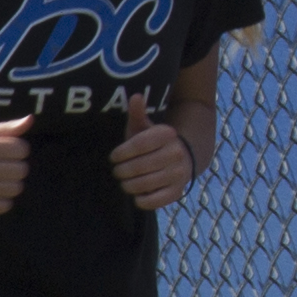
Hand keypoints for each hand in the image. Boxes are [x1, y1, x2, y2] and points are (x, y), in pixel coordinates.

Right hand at [0, 115, 36, 216]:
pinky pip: (5, 205)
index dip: (16, 151)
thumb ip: (6, 128)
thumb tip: (30, 119)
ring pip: (16, 188)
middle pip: (22, 170)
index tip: (5, 154)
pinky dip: (0, 201)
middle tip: (0, 168)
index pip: (22, 149)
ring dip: (9, 185)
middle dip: (14, 168)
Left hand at [110, 88, 198, 212]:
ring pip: (144, 184)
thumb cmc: (152, 142)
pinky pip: (154, 201)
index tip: (113, 157)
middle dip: (122, 171)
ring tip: (125, 182)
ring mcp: (179, 173)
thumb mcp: (144, 127)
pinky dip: (141, 199)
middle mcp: (177, 153)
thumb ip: (138, 113)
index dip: (121, 153)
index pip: (138, 145)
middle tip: (117, 171)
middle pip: (138, 166)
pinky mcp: (178, 192)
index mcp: (167, 134)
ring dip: (128, 185)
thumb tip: (135, 96)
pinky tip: (137, 194)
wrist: (182, 158)